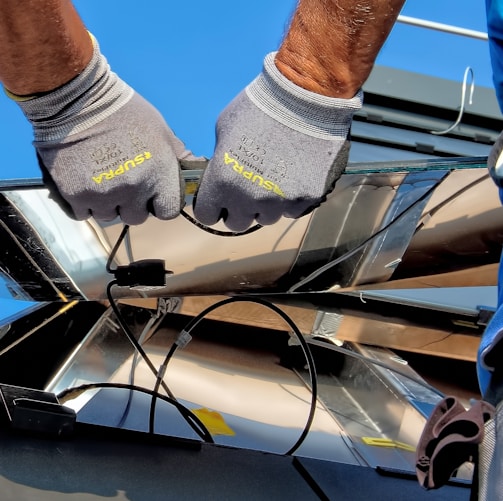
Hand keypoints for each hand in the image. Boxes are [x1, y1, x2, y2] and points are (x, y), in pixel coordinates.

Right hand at [15, 38, 193, 224]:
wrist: (76, 98)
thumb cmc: (124, 112)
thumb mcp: (161, 130)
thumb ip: (179, 156)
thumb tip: (197, 170)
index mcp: (159, 174)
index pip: (168, 212)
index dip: (160, 204)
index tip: (152, 195)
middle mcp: (134, 189)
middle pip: (137, 217)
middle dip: (132, 204)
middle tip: (122, 181)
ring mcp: (104, 194)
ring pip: (109, 216)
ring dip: (106, 204)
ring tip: (101, 178)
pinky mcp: (75, 195)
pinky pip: (83, 214)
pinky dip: (82, 203)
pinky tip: (84, 181)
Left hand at [193, 53, 361, 231]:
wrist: (304, 96)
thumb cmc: (258, 106)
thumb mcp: (224, 129)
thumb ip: (221, 160)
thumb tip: (223, 173)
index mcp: (223, 182)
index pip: (207, 215)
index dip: (212, 206)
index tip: (218, 199)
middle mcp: (250, 199)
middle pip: (237, 223)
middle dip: (238, 209)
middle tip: (246, 190)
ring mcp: (280, 201)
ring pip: (267, 218)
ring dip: (265, 205)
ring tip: (273, 181)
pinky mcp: (307, 198)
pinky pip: (292, 210)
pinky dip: (290, 199)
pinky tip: (293, 178)